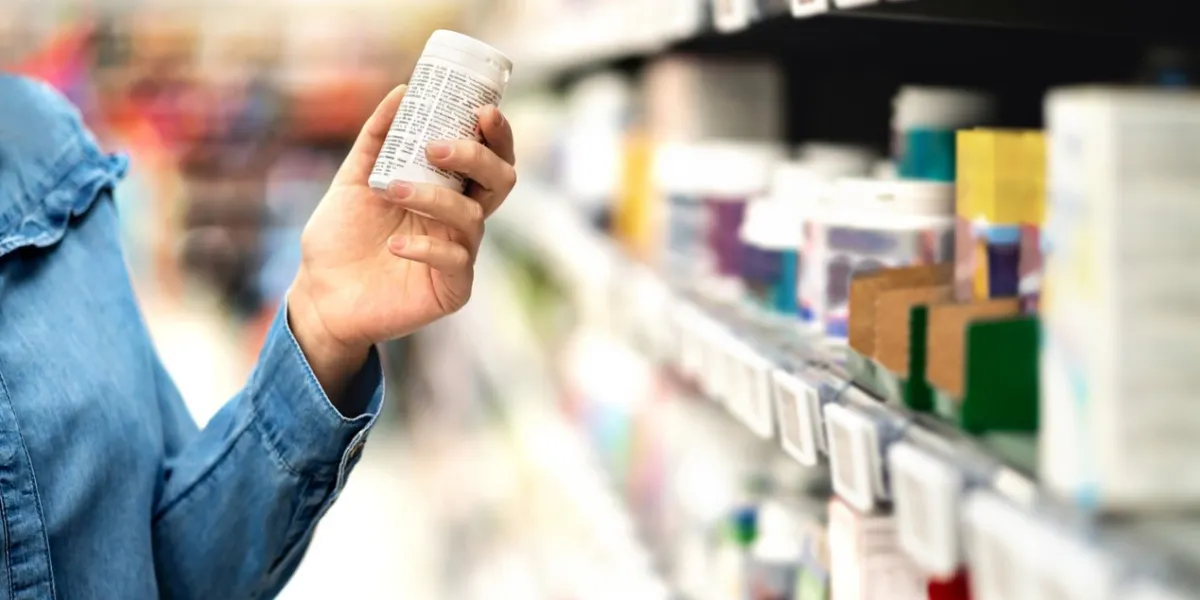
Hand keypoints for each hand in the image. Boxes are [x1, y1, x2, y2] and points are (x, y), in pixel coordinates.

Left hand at [288, 84, 516, 400]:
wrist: (319, 295)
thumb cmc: (340, 239)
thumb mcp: (353, 180)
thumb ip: (376, 139)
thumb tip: (402, 91)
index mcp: (447, 192)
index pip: (489, 158)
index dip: (497, 135)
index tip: (483, 111)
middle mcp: (460, 220)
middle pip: (499, 182)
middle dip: (477, 158)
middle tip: (437, 147)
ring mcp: (459, 254)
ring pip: (471, 217)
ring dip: (433, 197)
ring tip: (391, 189)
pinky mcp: (451, 289)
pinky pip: (455, 261)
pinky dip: (425, 247)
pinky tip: (394, 245)